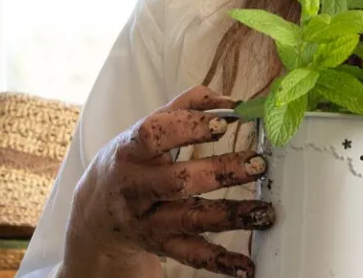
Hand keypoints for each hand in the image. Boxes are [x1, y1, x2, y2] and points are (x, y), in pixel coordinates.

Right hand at [63, 86, 273, 277]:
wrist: (96, 212)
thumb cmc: (132, 161)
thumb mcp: (144, 130)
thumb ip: (185, 107)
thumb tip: (231, 100)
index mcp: (131, 152)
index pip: (154, 135)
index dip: (188, 128)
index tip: (223, 124)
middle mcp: (137, 188)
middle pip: (177, 182)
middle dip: (221, 172)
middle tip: (258, 164)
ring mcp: (150, 220)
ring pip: (191, 220)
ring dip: (231, 216)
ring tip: (265, 211)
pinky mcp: (162, 246)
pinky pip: (193, 255)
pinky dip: (221, 263)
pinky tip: (246, 266)